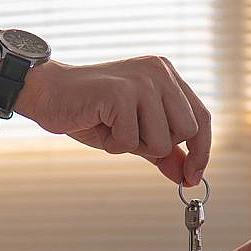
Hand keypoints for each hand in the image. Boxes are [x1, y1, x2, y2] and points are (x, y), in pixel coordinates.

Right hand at [0, 57, 210, 185]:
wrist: (49, 94)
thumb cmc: (92, 112)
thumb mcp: (135, 133)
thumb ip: (164, 152)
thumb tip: (187, 177)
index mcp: (167, 76)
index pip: (201, 118)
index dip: (201, 151)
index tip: (192, 178)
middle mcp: (160, 72)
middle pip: (186, 132)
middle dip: (156, 146)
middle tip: (127, 133)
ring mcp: (142, 80)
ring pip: (161, 141)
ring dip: (132, 146)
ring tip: (110, 126)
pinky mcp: (121, 93)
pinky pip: (131, 142)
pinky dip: (112, 144)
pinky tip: (98, 124)